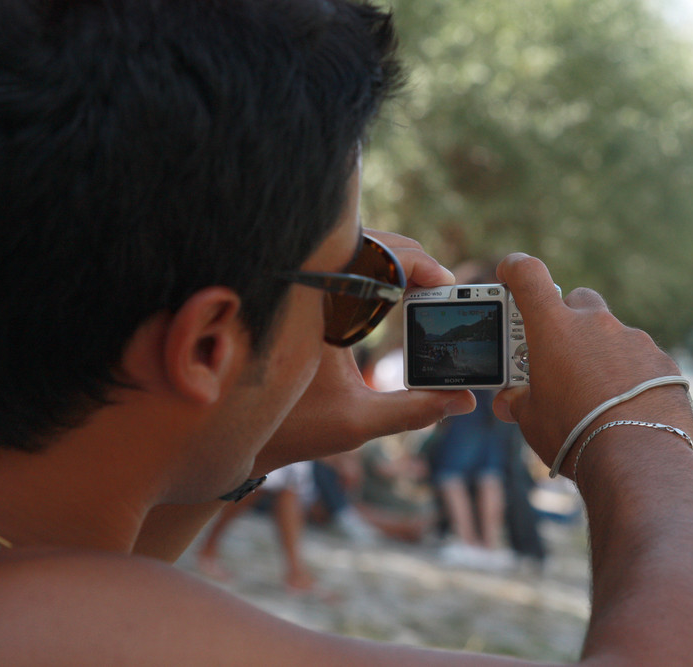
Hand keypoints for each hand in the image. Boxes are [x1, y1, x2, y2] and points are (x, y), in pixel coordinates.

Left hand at [253, 231, 474, 473]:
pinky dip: (372, 270)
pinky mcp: (296, 293)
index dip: (417, 263)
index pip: (377, 257)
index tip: (444, 284)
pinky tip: (393, 294)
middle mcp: (305, 285)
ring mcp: (298, 286)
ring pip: (355, 248)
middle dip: (412, 258)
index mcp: (320, 305)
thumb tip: (463, 400)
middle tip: (443, 286)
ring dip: (393, 261)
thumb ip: (414, 410)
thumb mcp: (357, 421)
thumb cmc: (289, 427)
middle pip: (370, 242)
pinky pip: (340, 264)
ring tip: (425, 288)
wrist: (229, 431)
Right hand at [491, 254, 692, 476]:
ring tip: (598, 394)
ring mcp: (634, 339)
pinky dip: (633, 375)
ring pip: (613, 334)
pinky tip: (628, 407)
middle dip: (568, 319)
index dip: (517, 268)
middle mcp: (596, 324)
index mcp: (554, 328)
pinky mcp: (662, 361)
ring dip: (603, 354)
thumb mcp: (531, 421)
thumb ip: (518, 402)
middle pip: (578, 301)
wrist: (637, 457)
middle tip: (560, 353)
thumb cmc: (573, 435)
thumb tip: (508, 401)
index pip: (529, 275)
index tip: (511, 272)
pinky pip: (642, 359)